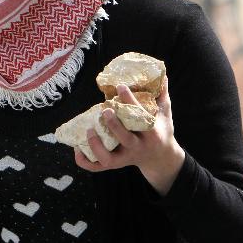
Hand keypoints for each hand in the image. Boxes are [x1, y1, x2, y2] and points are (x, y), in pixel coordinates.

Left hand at [74, 76, 185, 195]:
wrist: (161, 159)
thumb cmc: (160, 131)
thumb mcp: (165, 114)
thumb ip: (162, 95)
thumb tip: (163, 74)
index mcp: (151, 134)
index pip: (141, 118)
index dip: (130, 102)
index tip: (120, 86)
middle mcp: (138, 148)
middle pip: (126, 139)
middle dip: (115, 126)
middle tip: (105, 111)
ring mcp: (125, 158)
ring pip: (109, 159)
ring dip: (97, 145)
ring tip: (89, 130)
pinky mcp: (115, 165)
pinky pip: (97, 167)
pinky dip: (85, 161)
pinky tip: (77, 147)